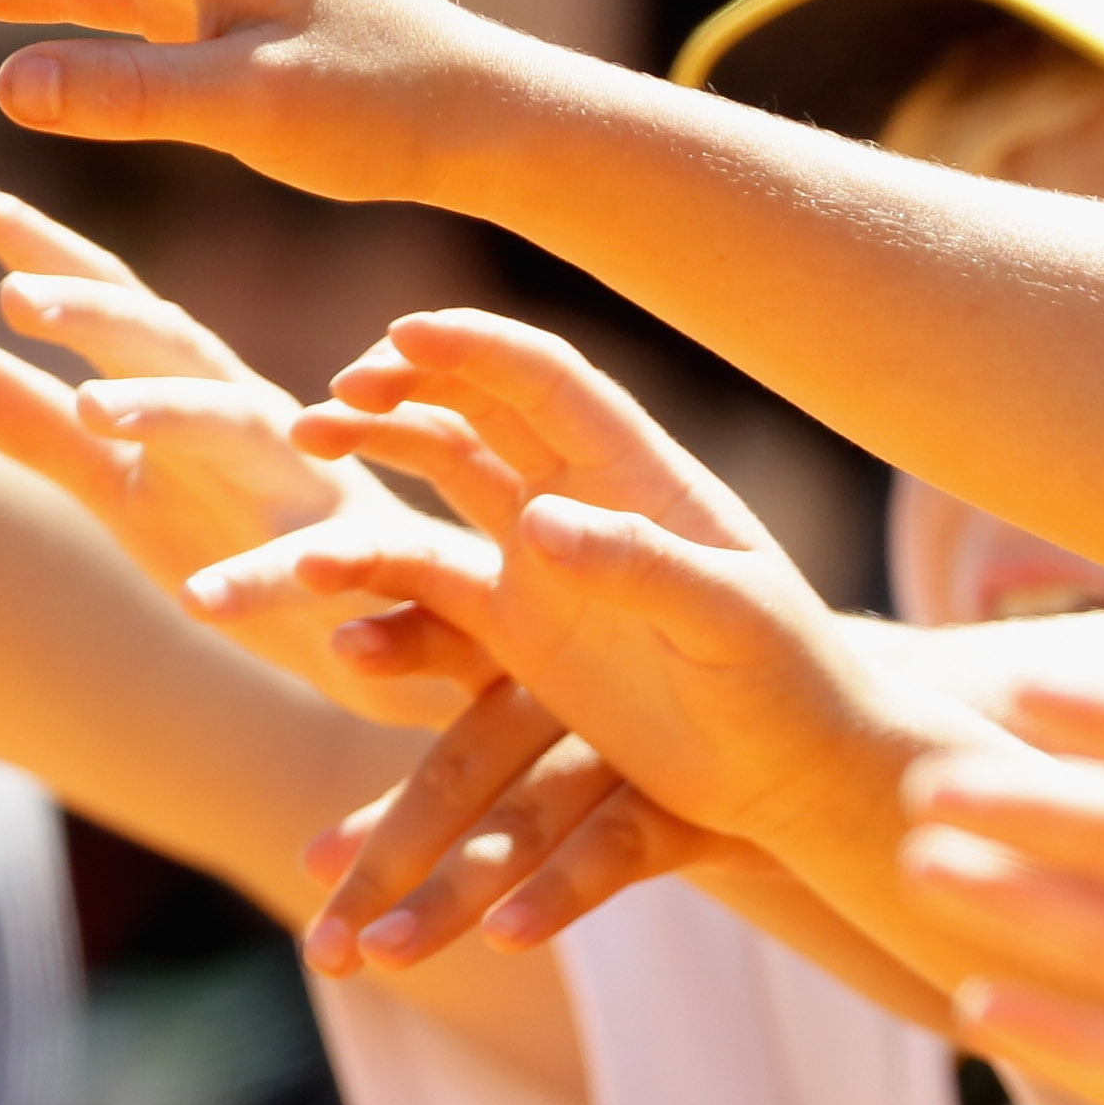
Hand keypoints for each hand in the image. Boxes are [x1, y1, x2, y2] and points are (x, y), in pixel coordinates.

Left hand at [0, 173, 491, 725]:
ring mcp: (318, 490)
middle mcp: (267, 425)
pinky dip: (267, 578)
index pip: (124, 314)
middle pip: (181, 349)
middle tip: (17, 293)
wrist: (417, 637)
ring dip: (174, 413)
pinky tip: (201, 598)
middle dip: (105, 314)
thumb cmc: (268, 543)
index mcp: (208, 399)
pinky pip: (317, 565)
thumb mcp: (136, 490)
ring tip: (92, 410)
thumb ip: (45, 431)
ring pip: (245, 432)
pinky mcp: (365, 565)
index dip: (53, 255)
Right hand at [196, 311, 909, 924]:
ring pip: (437, 487)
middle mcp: (583, 502)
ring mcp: (542, 565)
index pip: (550, 383)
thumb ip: (645, 568)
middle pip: (476, 413)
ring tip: (308, 457)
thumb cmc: (790, 681)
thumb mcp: (732, 622)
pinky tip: (325, 594)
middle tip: (331, 402)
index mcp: (643, 476)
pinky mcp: (515, 634)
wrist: (795, 769)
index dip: (477, 349)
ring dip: (371, 462)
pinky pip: (424, 593)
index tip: (401, 335)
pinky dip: (370, 585)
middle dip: (401, 391)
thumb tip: (543, 525)